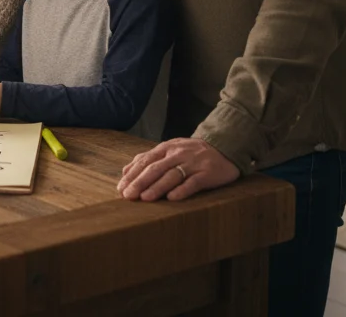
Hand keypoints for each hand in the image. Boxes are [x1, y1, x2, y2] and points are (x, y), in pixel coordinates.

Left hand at [117, 137, 239, 201]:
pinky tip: (172, 198)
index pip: (145, 161)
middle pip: (156, 168)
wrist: (224, 147)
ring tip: (145, 198)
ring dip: (157, 187)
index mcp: (166, 148)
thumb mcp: (169, 150)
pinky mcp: (207, 173)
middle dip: (140, 182)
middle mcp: (178, 154)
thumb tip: (125, 170)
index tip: (121, 188)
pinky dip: (182, 190)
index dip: (132, 175)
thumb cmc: (192, 153)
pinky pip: (193, 182)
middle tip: (128, 195)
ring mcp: (193, 163)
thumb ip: (148, 159)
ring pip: (172, 175)